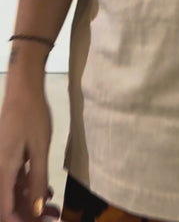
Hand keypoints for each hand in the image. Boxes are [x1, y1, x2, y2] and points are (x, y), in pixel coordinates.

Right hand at [0, 86, 52, 221]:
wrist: (23, 89)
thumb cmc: (32, 115)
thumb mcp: (40, 149)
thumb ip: (38, 180)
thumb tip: (36, 210)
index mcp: (3, 170)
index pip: (4, 211)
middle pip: (8, 204)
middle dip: (28, 215)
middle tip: (52, 216)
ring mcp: (2, 164)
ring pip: (13, 194)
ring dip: (31, 203)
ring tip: (53, 208)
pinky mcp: (7, 158)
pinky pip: (14, 181)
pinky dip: (28, 189)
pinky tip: (46, 190)